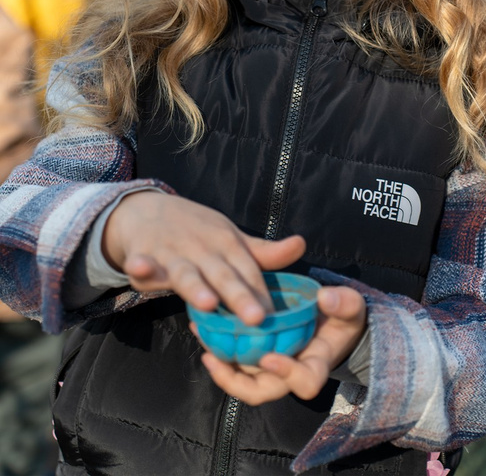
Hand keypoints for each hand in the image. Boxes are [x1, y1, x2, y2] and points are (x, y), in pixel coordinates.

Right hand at [100, 192, 305, 321]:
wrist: (149, 211)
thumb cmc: (198, 232)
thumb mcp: (231, 240)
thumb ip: (261, 253)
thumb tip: (301, 245)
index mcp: (228, 245)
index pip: (250, 272)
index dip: (262, 295)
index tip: (277, 319)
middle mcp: (204, 249)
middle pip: (224, 276)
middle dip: (240, 296)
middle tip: (256, 319)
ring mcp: (173, 253)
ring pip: (186, 274)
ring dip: (195, 287)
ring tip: (208, 303)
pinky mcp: (143, 256)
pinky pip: (141, 263)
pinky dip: (140, 265)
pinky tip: (139, 268)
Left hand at [203, 283, 365, 404]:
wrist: (332, 322)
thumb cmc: (342, 318)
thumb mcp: (351, 307)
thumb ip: (343, 303)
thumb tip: (325, 297)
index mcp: (315, 365)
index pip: (305, 382)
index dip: (287, 374)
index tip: (270, 357)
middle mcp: (288, 374)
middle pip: (260, 392)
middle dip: (235, 381)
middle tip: (218, 359)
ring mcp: (268, 370)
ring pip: (241, 383)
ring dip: (221, 371)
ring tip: (206, 349)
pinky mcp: (255, 360)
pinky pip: (233, 364)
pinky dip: (217, 351)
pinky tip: (203, 328)